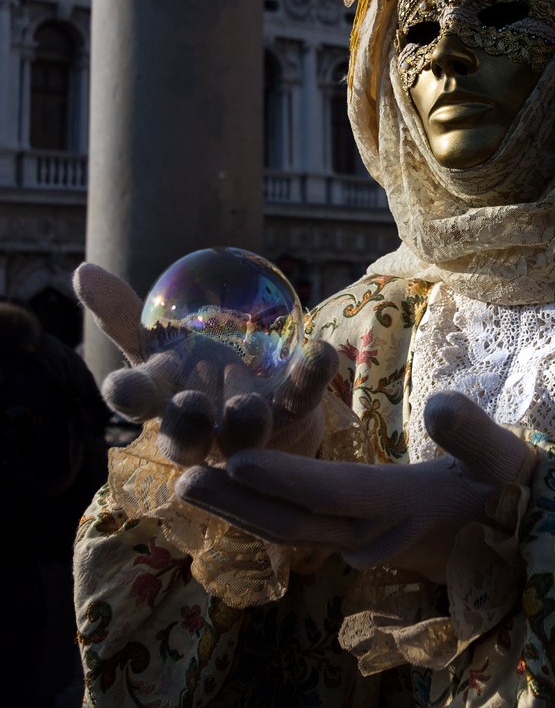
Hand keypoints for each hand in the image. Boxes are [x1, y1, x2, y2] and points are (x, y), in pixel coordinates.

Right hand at [73, 262, 335, 464]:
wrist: (261, 403)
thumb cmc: (195, 370)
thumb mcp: (157, 343)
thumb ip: (122, 313)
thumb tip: (81, 270)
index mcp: (161, 403)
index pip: (136, 401)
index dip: (128, 396)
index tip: (122, 387)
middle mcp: (199, 429)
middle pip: (184, 436)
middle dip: (186, 424)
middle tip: (191, 404)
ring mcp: (246, 434)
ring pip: (242, 435)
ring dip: (244, 420)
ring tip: (250, 405)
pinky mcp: (291, 423)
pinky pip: (301, 399)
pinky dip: (309, 376)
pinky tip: (321, 350)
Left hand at [176, 391, 533, 581]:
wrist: (530, 548)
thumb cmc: (518, 494)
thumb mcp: (507, 459)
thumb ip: (475, 434)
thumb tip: (441, 404)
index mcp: (402, 507)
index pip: (332, 492)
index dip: (283, 476)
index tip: (233, 457)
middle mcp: (375, 534)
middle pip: (294, 524)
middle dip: (238, 503)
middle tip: (181, 479)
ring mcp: (367, 543)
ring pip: (292, 534)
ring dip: (241, 512)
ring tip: (190, 484)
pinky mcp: (365, 540)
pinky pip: (304, 532)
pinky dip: (265, 514)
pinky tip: (234, 493)